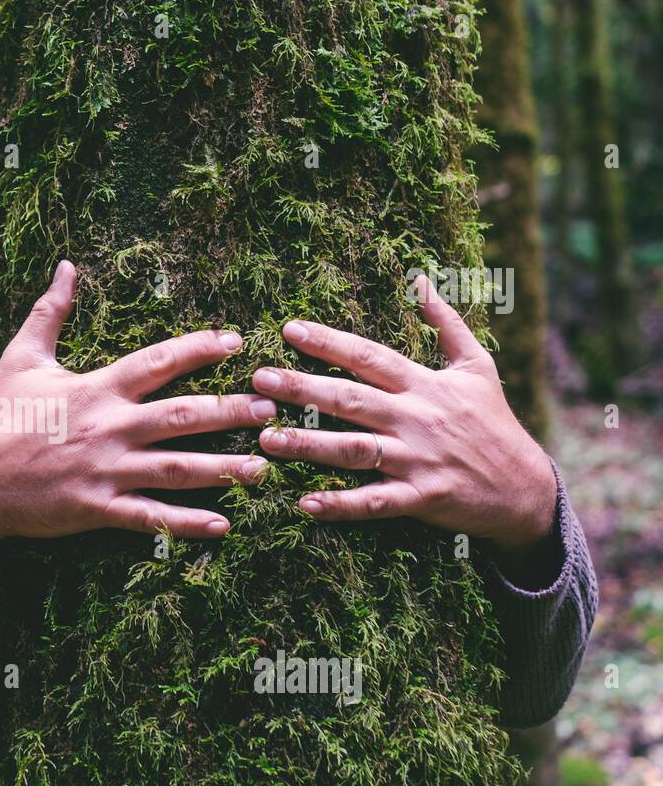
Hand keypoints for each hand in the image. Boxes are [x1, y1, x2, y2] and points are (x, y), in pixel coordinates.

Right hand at [0, 260, 276, 568]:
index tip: (236, 341)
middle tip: (271, 407)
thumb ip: (50, 311)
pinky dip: (187, 522)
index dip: (199, 348)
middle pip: (182, 416)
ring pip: (176, 468)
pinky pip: (150, 516)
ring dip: (224, 467)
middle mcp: (107, 427)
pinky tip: (224, 523)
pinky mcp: (97, 508)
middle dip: (230, 411)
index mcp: (96, 388)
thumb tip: (65, 265)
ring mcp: (104, 470)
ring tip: (264, 464)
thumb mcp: (21, 357)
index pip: (158, 362)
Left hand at [250, 274, 556, 552]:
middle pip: (351, 399)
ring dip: (308, 444)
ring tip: (266, 438)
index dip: (330, 342)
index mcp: (425, 385)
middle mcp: (416, 419)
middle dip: (303, 388)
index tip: (290, 329)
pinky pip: (373, 502)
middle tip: (259, 380)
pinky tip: (304, 503)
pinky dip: (340, 504)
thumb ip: (447, 324)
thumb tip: (423, 281)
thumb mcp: (478, 366)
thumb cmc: (493, 422)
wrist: (526, 487)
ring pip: (354, 449)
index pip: (370, 357)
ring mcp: (417, 459)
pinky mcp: (420, 497)